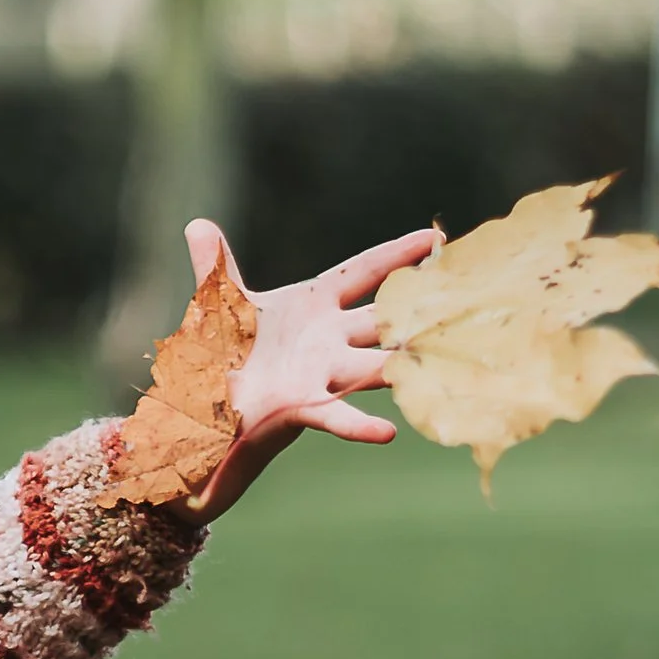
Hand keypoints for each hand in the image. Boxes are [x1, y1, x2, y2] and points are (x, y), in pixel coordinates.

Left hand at [178, 218, 440, 522]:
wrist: (205, 404)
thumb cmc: (224, 351)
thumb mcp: (218, 305)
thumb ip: (214, 266)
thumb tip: (198, 225)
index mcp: (313, 306)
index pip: (361, 272)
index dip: (395, 255)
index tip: (434, 237)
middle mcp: (328, 338)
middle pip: (380, 319)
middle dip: (417, 309)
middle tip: (461, 295)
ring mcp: (320, 373)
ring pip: (371, 365)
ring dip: (399, 363)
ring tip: (432, 358)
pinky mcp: (303, 406)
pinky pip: (337, 416)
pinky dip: (359, 425)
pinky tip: (386, 433)